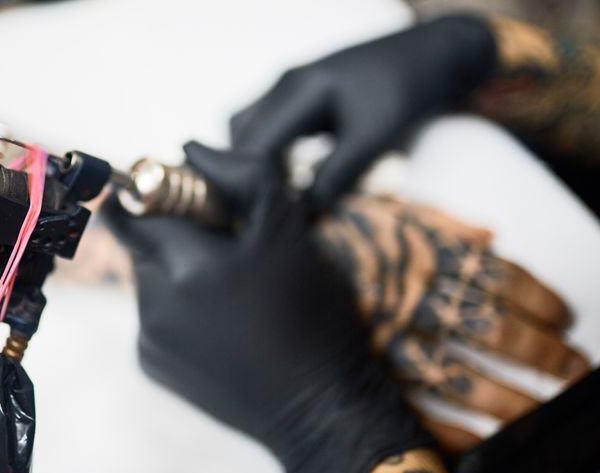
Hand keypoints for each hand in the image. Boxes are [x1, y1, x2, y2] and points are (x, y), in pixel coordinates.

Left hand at [102, 143, 430, 472]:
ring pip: (149, 279)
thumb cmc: (312, 313)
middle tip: (224, 249)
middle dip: (174, 234)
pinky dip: (177, 309)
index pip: (135, 208)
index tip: (186, 200)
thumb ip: (241, 175)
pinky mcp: (152, 367)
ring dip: (177, 271)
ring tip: (230, 292)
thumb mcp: (288, 230)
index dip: (158, 195)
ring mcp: (149, 340)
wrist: (320, 407)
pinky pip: (153, 317)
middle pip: (141, 243)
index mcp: (184, 265)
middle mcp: (153, 304)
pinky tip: (221, 324)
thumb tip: (187, 149)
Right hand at [230, 15, 495, 212]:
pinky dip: (270, 151)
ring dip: (256, 161)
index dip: (252, 183)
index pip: (254, 145)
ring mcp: (290, 85)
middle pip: (241, 134)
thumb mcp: (371, 140)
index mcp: (298, 90)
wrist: (431, 55)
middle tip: (264, 209)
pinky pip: (268, 123)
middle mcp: (285, 84)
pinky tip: (289, 175)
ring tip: (274, 195)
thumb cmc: (406, 92)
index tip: (262, 216)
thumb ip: (334, 176)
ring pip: (250, 127)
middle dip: (247, 173)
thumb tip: (302, 214)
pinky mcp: (301, 94)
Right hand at [317, 195, 589, 450]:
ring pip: (459, 375)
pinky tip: (478, 440)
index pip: (499, 279)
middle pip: (491, 330)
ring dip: (508, 398)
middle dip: (542, 353)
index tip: (564, 318)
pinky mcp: (356, 370)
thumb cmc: (326, 231)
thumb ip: (437, 216)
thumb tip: (491, 234)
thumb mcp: (381, 206)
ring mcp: (383, 339)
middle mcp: (409, 297)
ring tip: (541, 410)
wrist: (258, 256)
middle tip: (573, 369)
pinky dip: (446, 429)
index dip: (541, 301)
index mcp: (420, 253)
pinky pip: (407, 407)